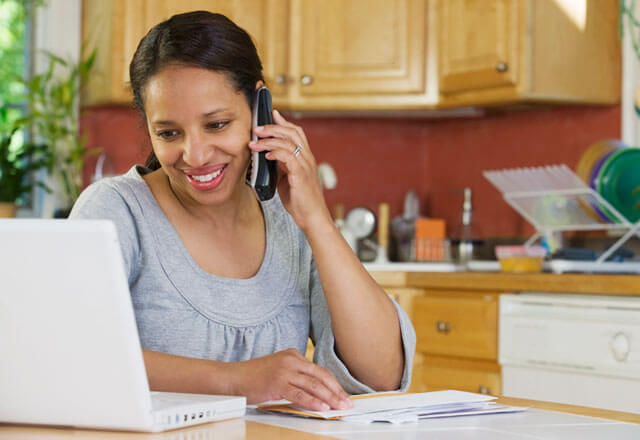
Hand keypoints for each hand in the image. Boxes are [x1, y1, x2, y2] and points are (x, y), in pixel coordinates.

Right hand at [231, 348, 352, 410]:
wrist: (233, 377)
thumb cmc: (255, 377)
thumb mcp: (280, 370)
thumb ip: (297, 376)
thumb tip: (317, 392)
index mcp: (294, 354)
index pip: (320, 370)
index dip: (334, 384)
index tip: (343, 395)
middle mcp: (292, 359)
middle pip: (321, 376)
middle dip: (336, 391)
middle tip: (347, 403)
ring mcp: (285, 370)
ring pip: (314, 385)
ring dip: (330, 398)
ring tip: (339, 407)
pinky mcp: (278, 382)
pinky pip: (300, 394)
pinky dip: (314, 402)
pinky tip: (323, 408)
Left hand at [248, 110, 331, 231]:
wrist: (312, 217)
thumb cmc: (300, 201)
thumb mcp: (286, 179)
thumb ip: (280, 166)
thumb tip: (266, 156)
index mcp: (305, 158)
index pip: (296, 133)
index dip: (284, 122)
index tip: (271, 114)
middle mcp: (307, 158)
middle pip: (292, 133)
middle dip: (273, 127)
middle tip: (256, 128)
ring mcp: (305, 166)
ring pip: (289, 142)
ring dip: (269, 140)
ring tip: (254, 142)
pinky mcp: (300, 175)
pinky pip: (288, 157)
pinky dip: (275, 152)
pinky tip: (266, 155)